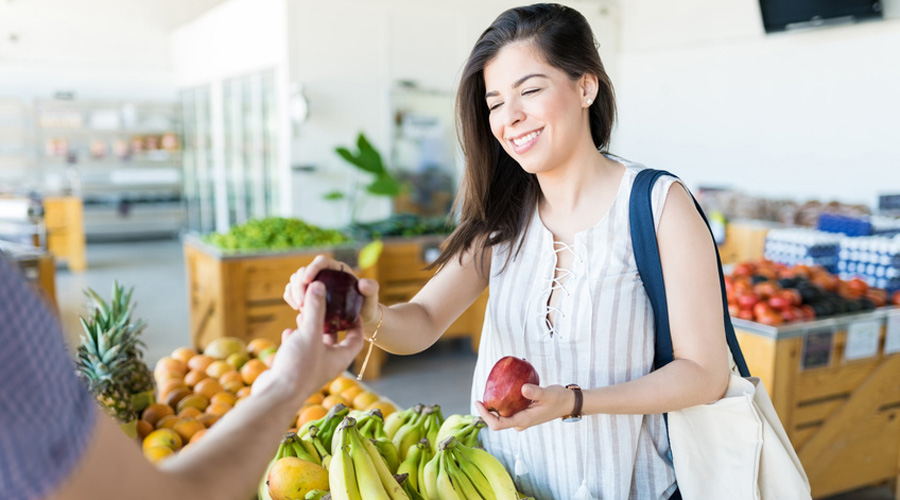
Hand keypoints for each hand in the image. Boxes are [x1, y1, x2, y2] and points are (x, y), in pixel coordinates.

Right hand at [256, 281, 363, 402]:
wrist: (276, 396)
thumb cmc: (299, 366)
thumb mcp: (310, 334)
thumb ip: (316, 309)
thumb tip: (319, 285)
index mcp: (340, 358)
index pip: (357, 339)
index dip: (357, 324)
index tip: (353, 309)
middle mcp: (328, 364)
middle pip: (335, 341)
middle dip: (329, 323)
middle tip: (325, 306)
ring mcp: (310, 369)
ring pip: (314, 345)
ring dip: (310, 330)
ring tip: (304, 315)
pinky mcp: (294, 372)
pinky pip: (298, 352)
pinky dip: (294, 340)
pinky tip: (288, 332)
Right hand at [283, 255, 381, 326]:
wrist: (359, 319)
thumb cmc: (367, 307)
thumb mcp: (372, 299)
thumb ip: (372, 290)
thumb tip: (363, 283)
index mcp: (337, 269)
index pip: (321, 261)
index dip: (312, 268)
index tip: (308, 281)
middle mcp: (324, 274)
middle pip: (304, 271)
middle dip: (299, 285)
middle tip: (302, 304)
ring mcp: (314, 284)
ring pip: (296, 280)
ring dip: (294, 292)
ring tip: (300, 308)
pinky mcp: (308, 295)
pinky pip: (293, 291)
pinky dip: (291, 298)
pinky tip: (298, 310)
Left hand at [474, 384, 572, 431]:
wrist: (568, 403)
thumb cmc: (558, 399)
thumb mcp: (548, 394)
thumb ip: (536, 392)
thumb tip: (523, 388)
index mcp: (523, 420)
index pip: (498, 424)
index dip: (485, 415)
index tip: (478, 402)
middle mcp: (520, 422)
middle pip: (496, 421)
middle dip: (486, 411)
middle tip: (480, 396)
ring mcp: (521, 419)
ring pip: (501, 417)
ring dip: (492, 408)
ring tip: (487, 393)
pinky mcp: (523, 413)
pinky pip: (507, 411)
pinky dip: (501, 403)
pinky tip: (499, 391)